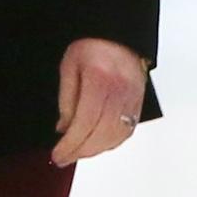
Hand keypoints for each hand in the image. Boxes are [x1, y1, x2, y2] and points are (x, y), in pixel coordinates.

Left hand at [53, 38, 148, 164]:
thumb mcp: (69, 67)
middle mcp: (119, 92)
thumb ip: (66, 100)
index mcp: (100, 80)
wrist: (118, 37)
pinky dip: (110, 144)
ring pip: (115, 137)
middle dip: (80, 152)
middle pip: (101, 134)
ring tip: (77, 152)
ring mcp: (132, 99)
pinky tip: (97, 145)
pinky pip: (126, 132)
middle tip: (64, 158)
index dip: (71, 144)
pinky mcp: (138, 105)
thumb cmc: (93, 47)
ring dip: (95, 150)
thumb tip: (64, 129)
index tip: (58, 154)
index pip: (85, 122)